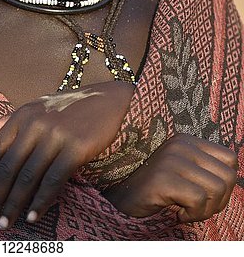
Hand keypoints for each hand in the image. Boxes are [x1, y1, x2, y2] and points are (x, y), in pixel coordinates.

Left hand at [0, 81, 133, 228]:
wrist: (108, 101)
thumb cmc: (68, 107)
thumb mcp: (35, 108)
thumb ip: (7, 122)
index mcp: (22, 116)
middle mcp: (35, 124)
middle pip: (9, 168)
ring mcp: (56, 136)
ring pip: (28, 177)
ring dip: (14, 205)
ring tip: (5, 223)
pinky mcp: (76, 148)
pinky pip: (53, 180)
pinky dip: (41, 201)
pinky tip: (33, 216)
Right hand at [104, 134, 237, 222]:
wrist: (123, 199)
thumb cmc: (158, 190)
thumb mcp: (184, 172)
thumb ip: (205, 169)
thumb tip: (232, 179)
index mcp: (187, 140)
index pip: (230, 159)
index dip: (226, 184)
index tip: (206, 196)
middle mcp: (180, 144)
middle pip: (227, 177)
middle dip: (219, 202)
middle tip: (198, 208)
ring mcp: (171, 159)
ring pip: (216, 190)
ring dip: (206, 210)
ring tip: (187, 211)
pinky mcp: (163, 178)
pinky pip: (199, 200)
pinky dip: (193, 214)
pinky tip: (178, 213)